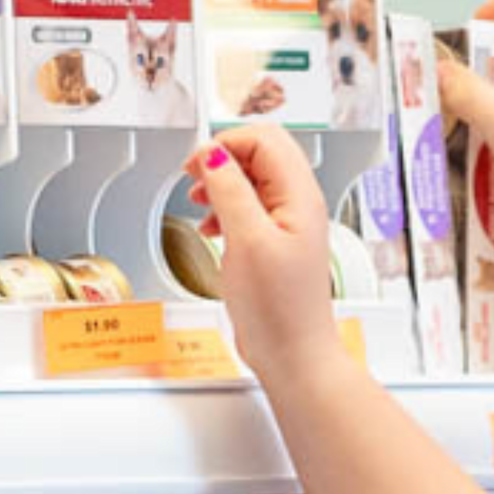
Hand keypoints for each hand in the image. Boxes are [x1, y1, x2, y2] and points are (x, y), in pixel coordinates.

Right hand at [183, 125, 337, 382]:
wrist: (292, 353)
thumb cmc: (278, 308)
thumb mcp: (247, 240)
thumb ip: (231, 191)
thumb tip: (214, 154)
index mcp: (300, 196)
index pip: (265, 139)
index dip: (226, 144)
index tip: (196, 166)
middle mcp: (299, 204)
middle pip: (260, 154)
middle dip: (223, 158)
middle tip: (194, 178)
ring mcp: (288, 224)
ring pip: (253, 180)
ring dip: (222, 183)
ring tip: (199, 202)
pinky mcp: (275, 243)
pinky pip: (250, 208)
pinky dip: (226, 208)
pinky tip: (211, 227)